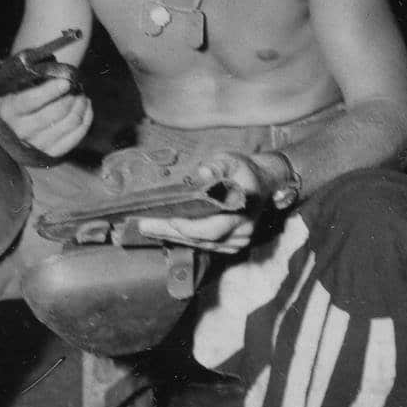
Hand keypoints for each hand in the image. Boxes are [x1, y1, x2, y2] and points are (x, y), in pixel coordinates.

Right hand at [0, 78, 92, 157]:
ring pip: (69, 124)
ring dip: (80, 107)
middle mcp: (20, 131)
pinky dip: (85, 121)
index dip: (51, 90)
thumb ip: (33, 82)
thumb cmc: (15, 101)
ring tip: (82, 97)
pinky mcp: (50, 155)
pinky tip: (86, 109)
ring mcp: (36, 146)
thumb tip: (61, 77)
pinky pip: (75, 138)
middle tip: (78, 88)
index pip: (31, 100)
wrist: (8, 129)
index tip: (66, 82)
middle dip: (71, 97)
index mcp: (9, 111)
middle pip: (55, 113)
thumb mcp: (15, 89)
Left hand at [138, 152, 267, 253]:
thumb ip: (217, 165)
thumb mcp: (231, 160)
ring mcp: (239, 240)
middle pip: (202, 237)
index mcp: (244, 206)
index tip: (168, 218)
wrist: (263, 184)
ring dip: (173, 236)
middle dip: (170, 231)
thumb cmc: (242, 170)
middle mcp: (243, 228)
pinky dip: (184, 239)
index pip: (214, 225)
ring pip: (201, 244)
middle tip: (144, 224)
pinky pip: (205, 246)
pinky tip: (165, 231)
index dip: (189, 226)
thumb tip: (203, 171)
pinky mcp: (232, 245)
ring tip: (148, 227)